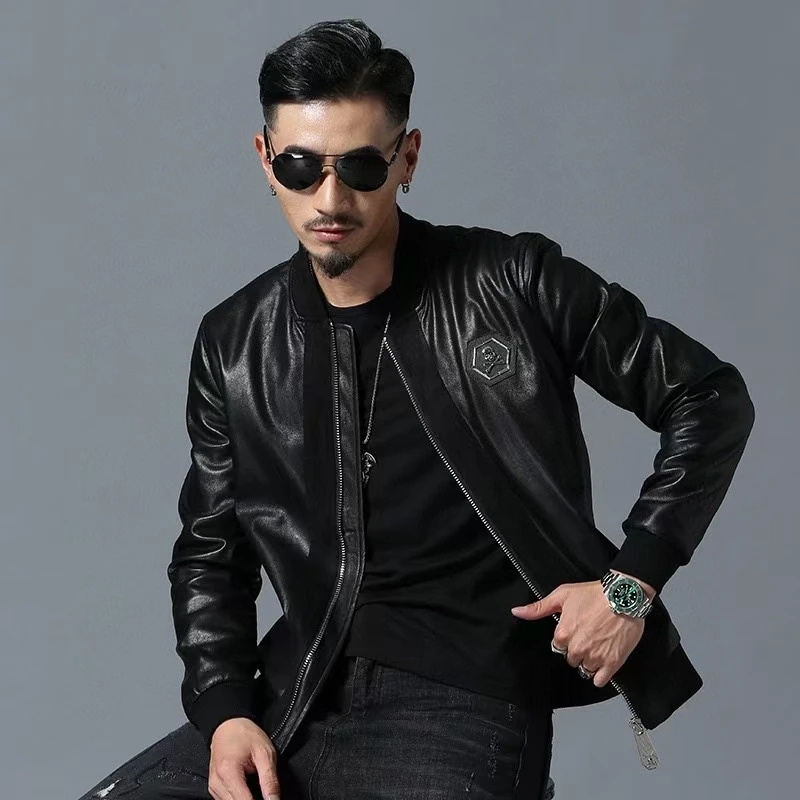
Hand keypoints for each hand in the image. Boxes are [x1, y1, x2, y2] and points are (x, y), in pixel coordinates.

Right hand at [208, 717, 280, 799]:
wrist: (228, 725)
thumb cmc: (245, 734)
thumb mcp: (264, 752)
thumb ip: (270, 780)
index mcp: (229, 773)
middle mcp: (217, 783)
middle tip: (264, 793)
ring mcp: (213, 787)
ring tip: (255, 788)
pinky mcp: (214, 788)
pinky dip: (238, 798)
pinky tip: (246, 790)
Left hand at [510, 578, 647, 687]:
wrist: (624, 596)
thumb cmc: (594, 594)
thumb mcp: (562, 595)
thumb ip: (539, 607)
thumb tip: (517, 611)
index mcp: (563, 634)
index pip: (557, 647)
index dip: (566, 638)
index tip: (576, 630)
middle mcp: (577, 648)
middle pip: (571, 659)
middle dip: (577, 650)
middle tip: (588, 635)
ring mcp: (595, 658)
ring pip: (584, 669)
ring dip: (590, 661)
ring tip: (598, 644)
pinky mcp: (612, 663)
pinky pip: (599, 680)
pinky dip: (601, 674)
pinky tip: (604, 660)